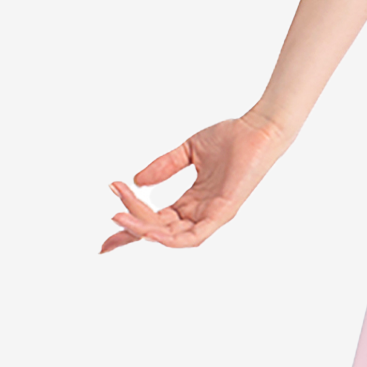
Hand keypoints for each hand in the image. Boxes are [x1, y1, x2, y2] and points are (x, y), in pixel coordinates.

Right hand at [98, 111, 293, 252]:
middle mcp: (202, 212)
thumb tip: (136, 181)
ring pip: (171, 236)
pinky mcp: (224, 213)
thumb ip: (164, 166)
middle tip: (107, 229)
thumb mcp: (188, 152)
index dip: (132, 225)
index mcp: (194, 201)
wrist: (259, 128)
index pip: (158, 220)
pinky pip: (194, 236)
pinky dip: (170, 238)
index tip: (108, 225)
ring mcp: (213, 215)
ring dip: (144, 230)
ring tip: (120, 218)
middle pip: (159, 231)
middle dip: (131, 233)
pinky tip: (150, 232)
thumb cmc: (232, 137)